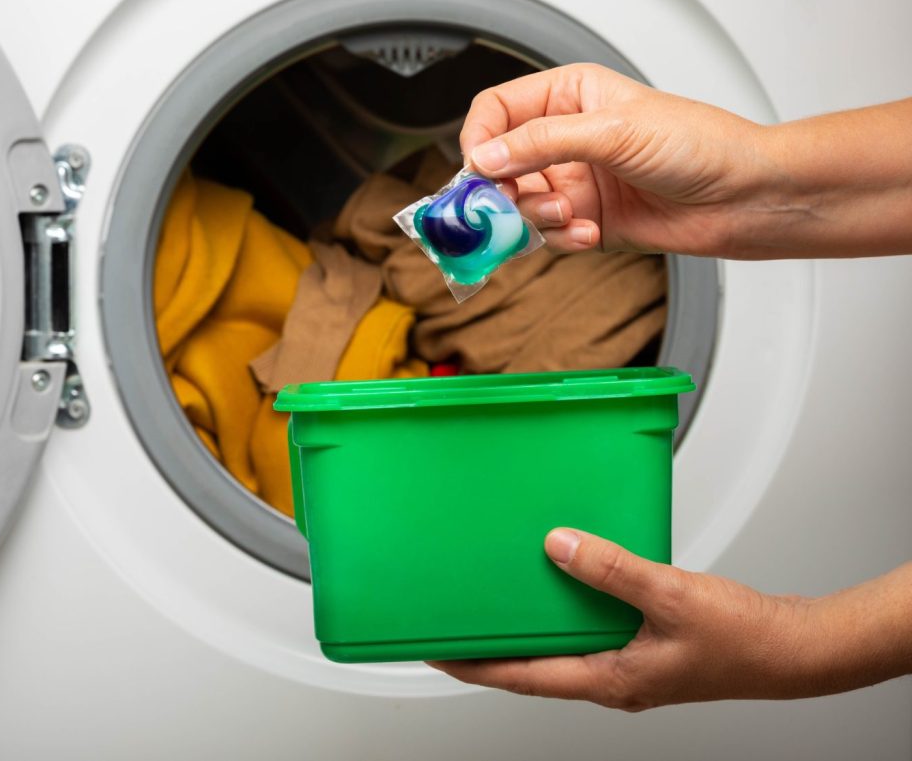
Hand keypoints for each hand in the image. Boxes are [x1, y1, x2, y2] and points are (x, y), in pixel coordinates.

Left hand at [429, 529, 911, 709]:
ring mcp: (626, 664)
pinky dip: (565, 608)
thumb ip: (611, 570)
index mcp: (608, 679)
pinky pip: (588, 629)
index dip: (473, 664)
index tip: (435, 648)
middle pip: (533, 667)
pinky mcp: (642, 646)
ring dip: (527, 626)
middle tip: (454, 621)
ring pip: (560, 647)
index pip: (521, 677)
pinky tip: (563, 578)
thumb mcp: (670, 596)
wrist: (791, 649)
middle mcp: (610, 678)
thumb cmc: (741, 638)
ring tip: (495, 599)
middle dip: (491, 647)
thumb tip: (558, 547)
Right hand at [461, 63, 776, 257]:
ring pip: (518, 205)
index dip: (479, 139)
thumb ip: (542, 143)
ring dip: (535, 217)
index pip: (496, 111)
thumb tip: (486, 157)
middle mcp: (565, 139)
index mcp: (569, 97)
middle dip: (504, 189)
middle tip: (510, 206)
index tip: (478, 170)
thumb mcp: (613, 131)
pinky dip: (560, 238)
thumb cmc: (698, 145)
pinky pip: (547, 235)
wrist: (741, 197)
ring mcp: (573, 182)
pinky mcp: (584, 220)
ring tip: (567, 216)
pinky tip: (588, 232)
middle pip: (499, 165)